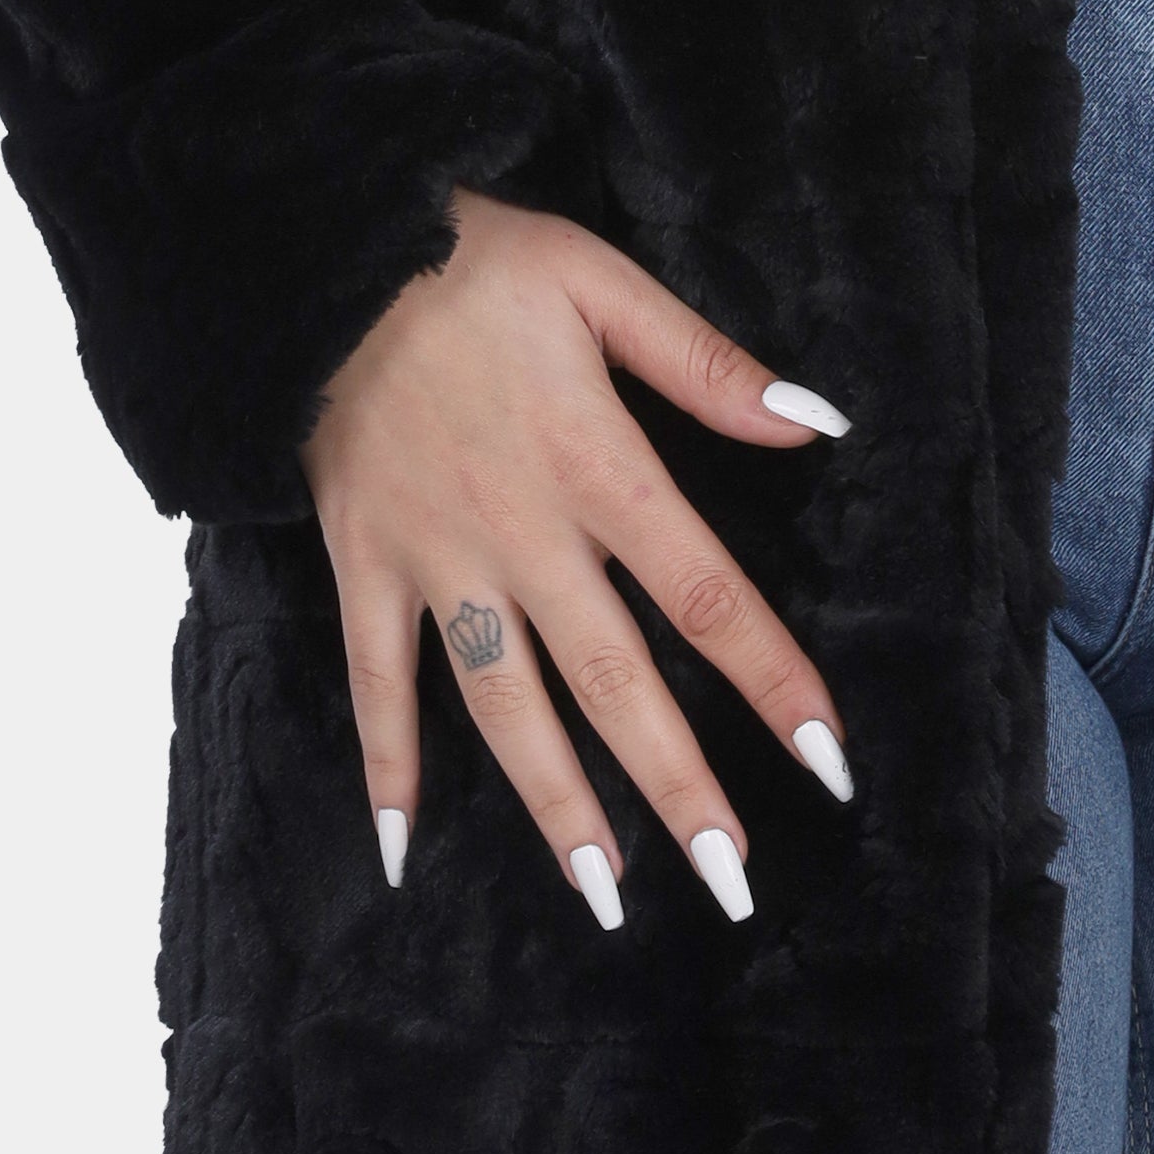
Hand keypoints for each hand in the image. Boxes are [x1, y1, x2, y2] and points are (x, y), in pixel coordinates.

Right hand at [304, 187, 857, 930]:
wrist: (326, 254)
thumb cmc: (477, 262)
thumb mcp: (605, 283)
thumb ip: (709, 366)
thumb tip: (817, 423)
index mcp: (597, 466)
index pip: (706, 594)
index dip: (771, 679)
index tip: (827, 760)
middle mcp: (524, 535)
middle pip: (616, 681)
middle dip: (679, 786)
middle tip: (732, 882)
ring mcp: (438, 562)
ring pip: (505, 707)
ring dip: (556, 806)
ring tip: (606, 899)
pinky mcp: (364, 565)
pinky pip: (375, 683)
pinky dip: (386, 767)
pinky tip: (400, 852)